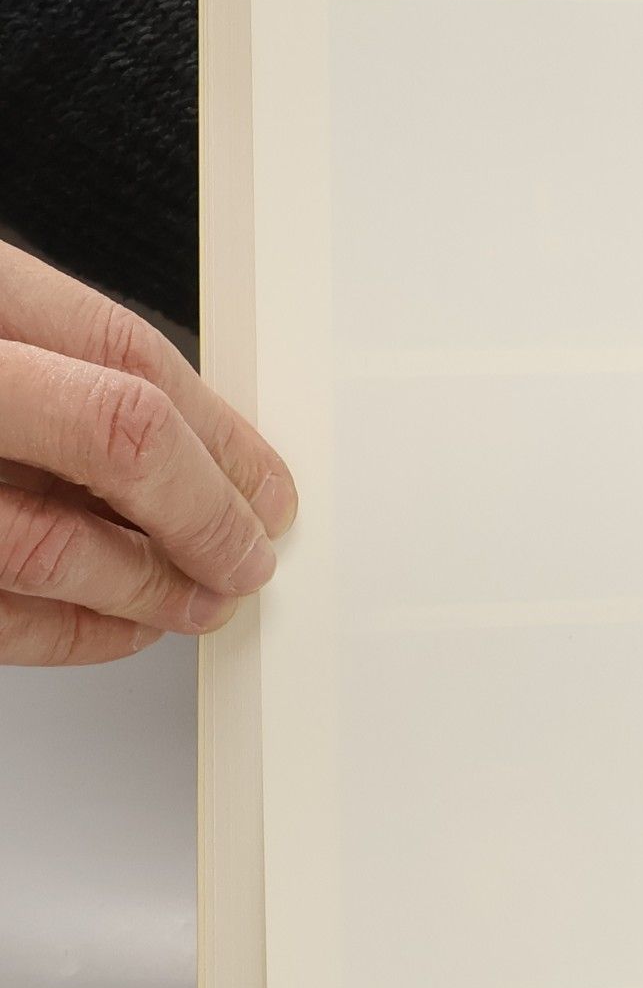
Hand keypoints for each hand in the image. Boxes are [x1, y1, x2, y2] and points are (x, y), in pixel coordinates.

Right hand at [0, 243, 295, 663]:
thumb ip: (64, 366)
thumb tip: (198, 442)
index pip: (126, 354)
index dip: (222, 432)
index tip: (270, 485)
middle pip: (120, 440)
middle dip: (208, 512)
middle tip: (253, 553)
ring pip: (54, 547)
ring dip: (152, 586)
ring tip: (204, 598)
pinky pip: (0, 618)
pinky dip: (73, 633)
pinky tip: (121, 625)